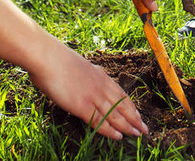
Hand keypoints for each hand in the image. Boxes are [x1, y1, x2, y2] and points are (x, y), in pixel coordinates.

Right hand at [29, 42, 148, 140]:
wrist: (49, 57)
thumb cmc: (58, 61)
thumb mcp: (80, 67)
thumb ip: (87, 76)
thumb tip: (86, 80)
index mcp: (101, 76)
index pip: (121, 95)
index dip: (131, 107)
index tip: (138, 115)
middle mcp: (102, 87)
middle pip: (123, 106)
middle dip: (135, 119)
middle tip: (145, 129)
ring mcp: (93, 97)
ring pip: (115, 115)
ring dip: (128, 126)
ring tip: (138, 135)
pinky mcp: (82, 106)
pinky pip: (99, 121)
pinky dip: (110, 131)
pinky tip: (118, 137)